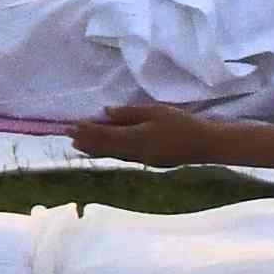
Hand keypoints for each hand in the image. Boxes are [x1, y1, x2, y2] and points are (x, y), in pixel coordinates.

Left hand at [77, 99, 253, 167]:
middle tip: (68, 135)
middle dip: (86, 140)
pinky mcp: (150, 162)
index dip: (87, 130)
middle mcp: (135, 152)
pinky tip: (104, 151)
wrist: (206, 145)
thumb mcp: (156, 112)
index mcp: (136, 138)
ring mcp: (142, 160)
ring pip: (113, 154)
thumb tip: (106, 112)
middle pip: (105, 147)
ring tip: (77, 145)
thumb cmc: (182, 124)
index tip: (72, 125)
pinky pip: (123, 157)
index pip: (105, 135)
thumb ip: (129, 113)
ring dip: (94, 149)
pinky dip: (109, 153)